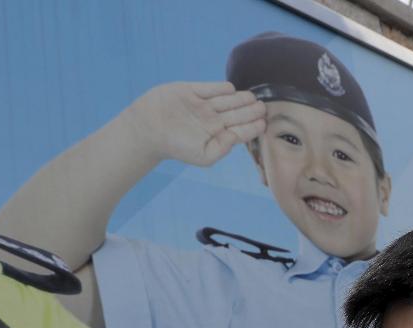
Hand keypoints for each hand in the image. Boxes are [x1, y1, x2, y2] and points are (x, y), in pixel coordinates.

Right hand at [121, 82, 265, 165]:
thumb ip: (222, 148)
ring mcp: (203, 104)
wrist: (148, 130)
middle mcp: (213, 118)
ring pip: (227, 100)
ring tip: (252, 98)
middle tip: (263, 107)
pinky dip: (221, 88)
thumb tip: (236, 137)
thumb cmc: (176, 146)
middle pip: (237, 113)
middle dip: (251, 111)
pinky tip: (231, 89)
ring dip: (240, 98)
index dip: (253, 126)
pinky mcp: (192, 91)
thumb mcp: (203, 155)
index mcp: (217, 134)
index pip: (241, 129)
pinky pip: (210, 88)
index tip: (263, 123)